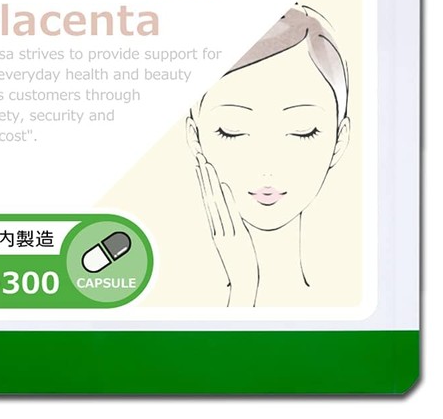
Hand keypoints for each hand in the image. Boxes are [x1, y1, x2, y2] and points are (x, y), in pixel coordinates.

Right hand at [194, 152, 258, 306]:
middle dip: (204, 177)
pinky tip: (224, 186)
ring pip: (216, 204)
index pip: (208, 201)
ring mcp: (226, 232)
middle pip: (208, 198)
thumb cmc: (242, 264)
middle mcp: (218, 229)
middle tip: (198, 156)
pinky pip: (231, 215)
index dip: (203, 183)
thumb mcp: (235, 243)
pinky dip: (227, 200)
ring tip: (206, 164)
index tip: (199, 165)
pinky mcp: (236, 238)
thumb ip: (233, 227)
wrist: (244, 286)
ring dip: (212, 183)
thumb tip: (236, 212)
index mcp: (216, 229)